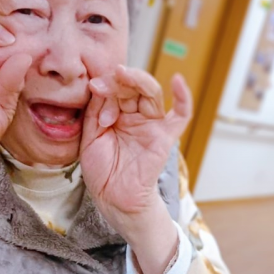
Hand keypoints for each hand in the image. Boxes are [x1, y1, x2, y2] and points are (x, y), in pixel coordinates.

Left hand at [80, 65, 191, 229]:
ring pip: (151, 93)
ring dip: (136, 81)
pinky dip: (183, 98)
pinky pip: (181, 116)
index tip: (93, 88)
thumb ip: (96, 111)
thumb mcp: (90, 135)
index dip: (105, 84)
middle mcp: (136, 116)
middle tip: (102, 84)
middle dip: (117, 81)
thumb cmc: (102, 170)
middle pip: (134, 86)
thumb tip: (100, 86)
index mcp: (118, 114)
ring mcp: (151, 125)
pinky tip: (178, 80)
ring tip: (122, 76)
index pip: (116, 88)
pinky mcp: (164, 137)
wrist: (112, 197)